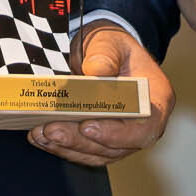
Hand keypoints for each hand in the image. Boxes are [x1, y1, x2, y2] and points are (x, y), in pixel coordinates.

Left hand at [30, 23, 173, 166]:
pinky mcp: (104, 140)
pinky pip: (86, 151)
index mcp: (155, 100)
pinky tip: (41, 138)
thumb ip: (105, 55)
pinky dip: (63, 147)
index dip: (116, 134)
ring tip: (40, 134)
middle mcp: (143, 125)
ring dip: (67, 147)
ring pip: (98, 153)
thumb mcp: (111, 42)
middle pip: (116, 146)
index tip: (87, 127)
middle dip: (80, 141)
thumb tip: (96, 73)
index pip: (144, 128)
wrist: (105, 53)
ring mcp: (124, 136)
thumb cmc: (113, 48)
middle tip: (51, 131)